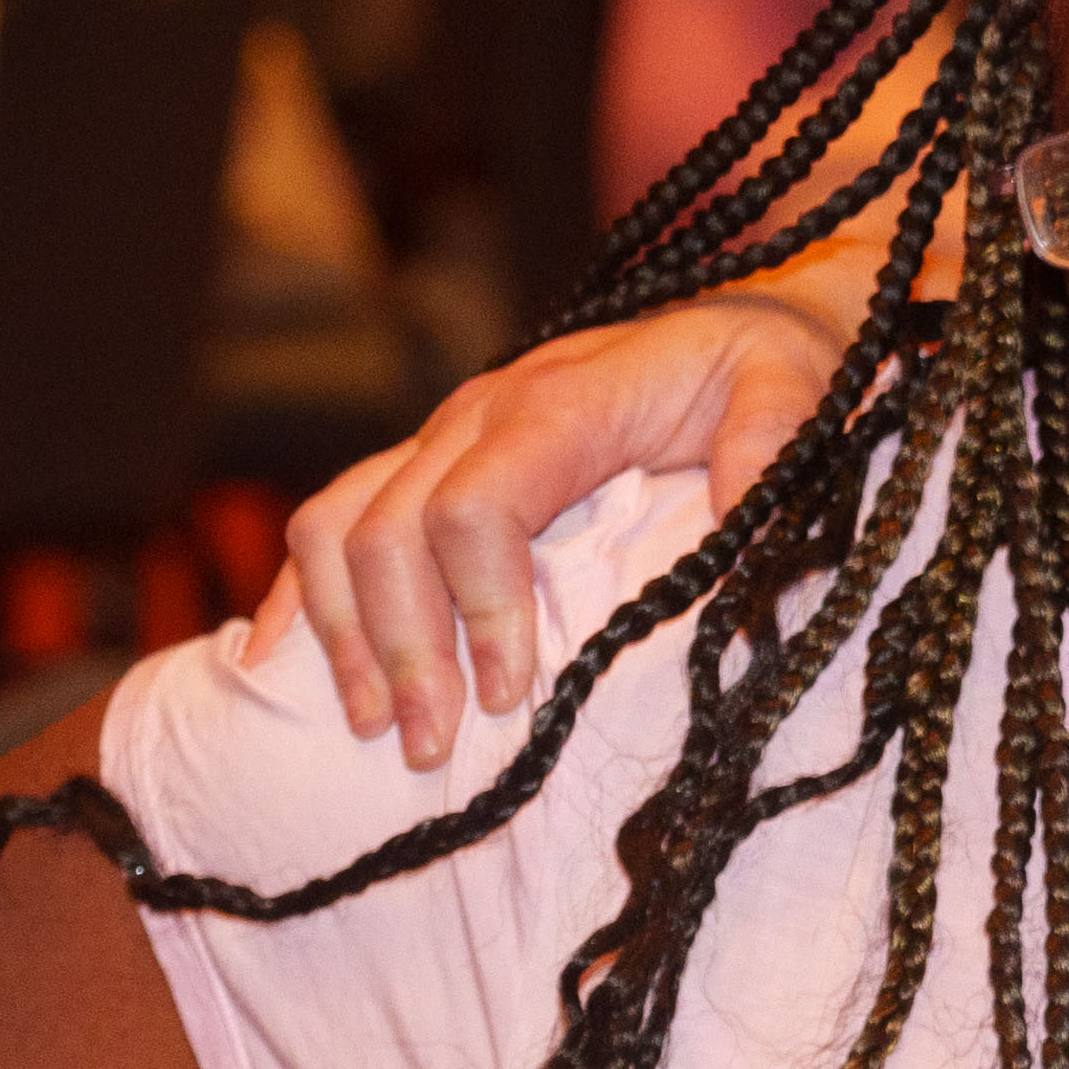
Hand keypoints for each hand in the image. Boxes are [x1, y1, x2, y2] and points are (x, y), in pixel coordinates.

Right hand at [268, 295, 844, 766]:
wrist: (746, 321)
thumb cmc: (766, 369)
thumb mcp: (794, 392)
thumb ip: (769, 447)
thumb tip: (744, 528)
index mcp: (559, 404)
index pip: (475, 506)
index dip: (479, 607)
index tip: (511, 697)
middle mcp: (478, 414)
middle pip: (388, 531)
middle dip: (400, 649)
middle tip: (429, 746)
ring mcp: (439, 437)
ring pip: (336, 524)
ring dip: (341, 634)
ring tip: (373, 727)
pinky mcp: (425, 463)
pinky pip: (328, 519)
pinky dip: (297, 596)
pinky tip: (274, 665)